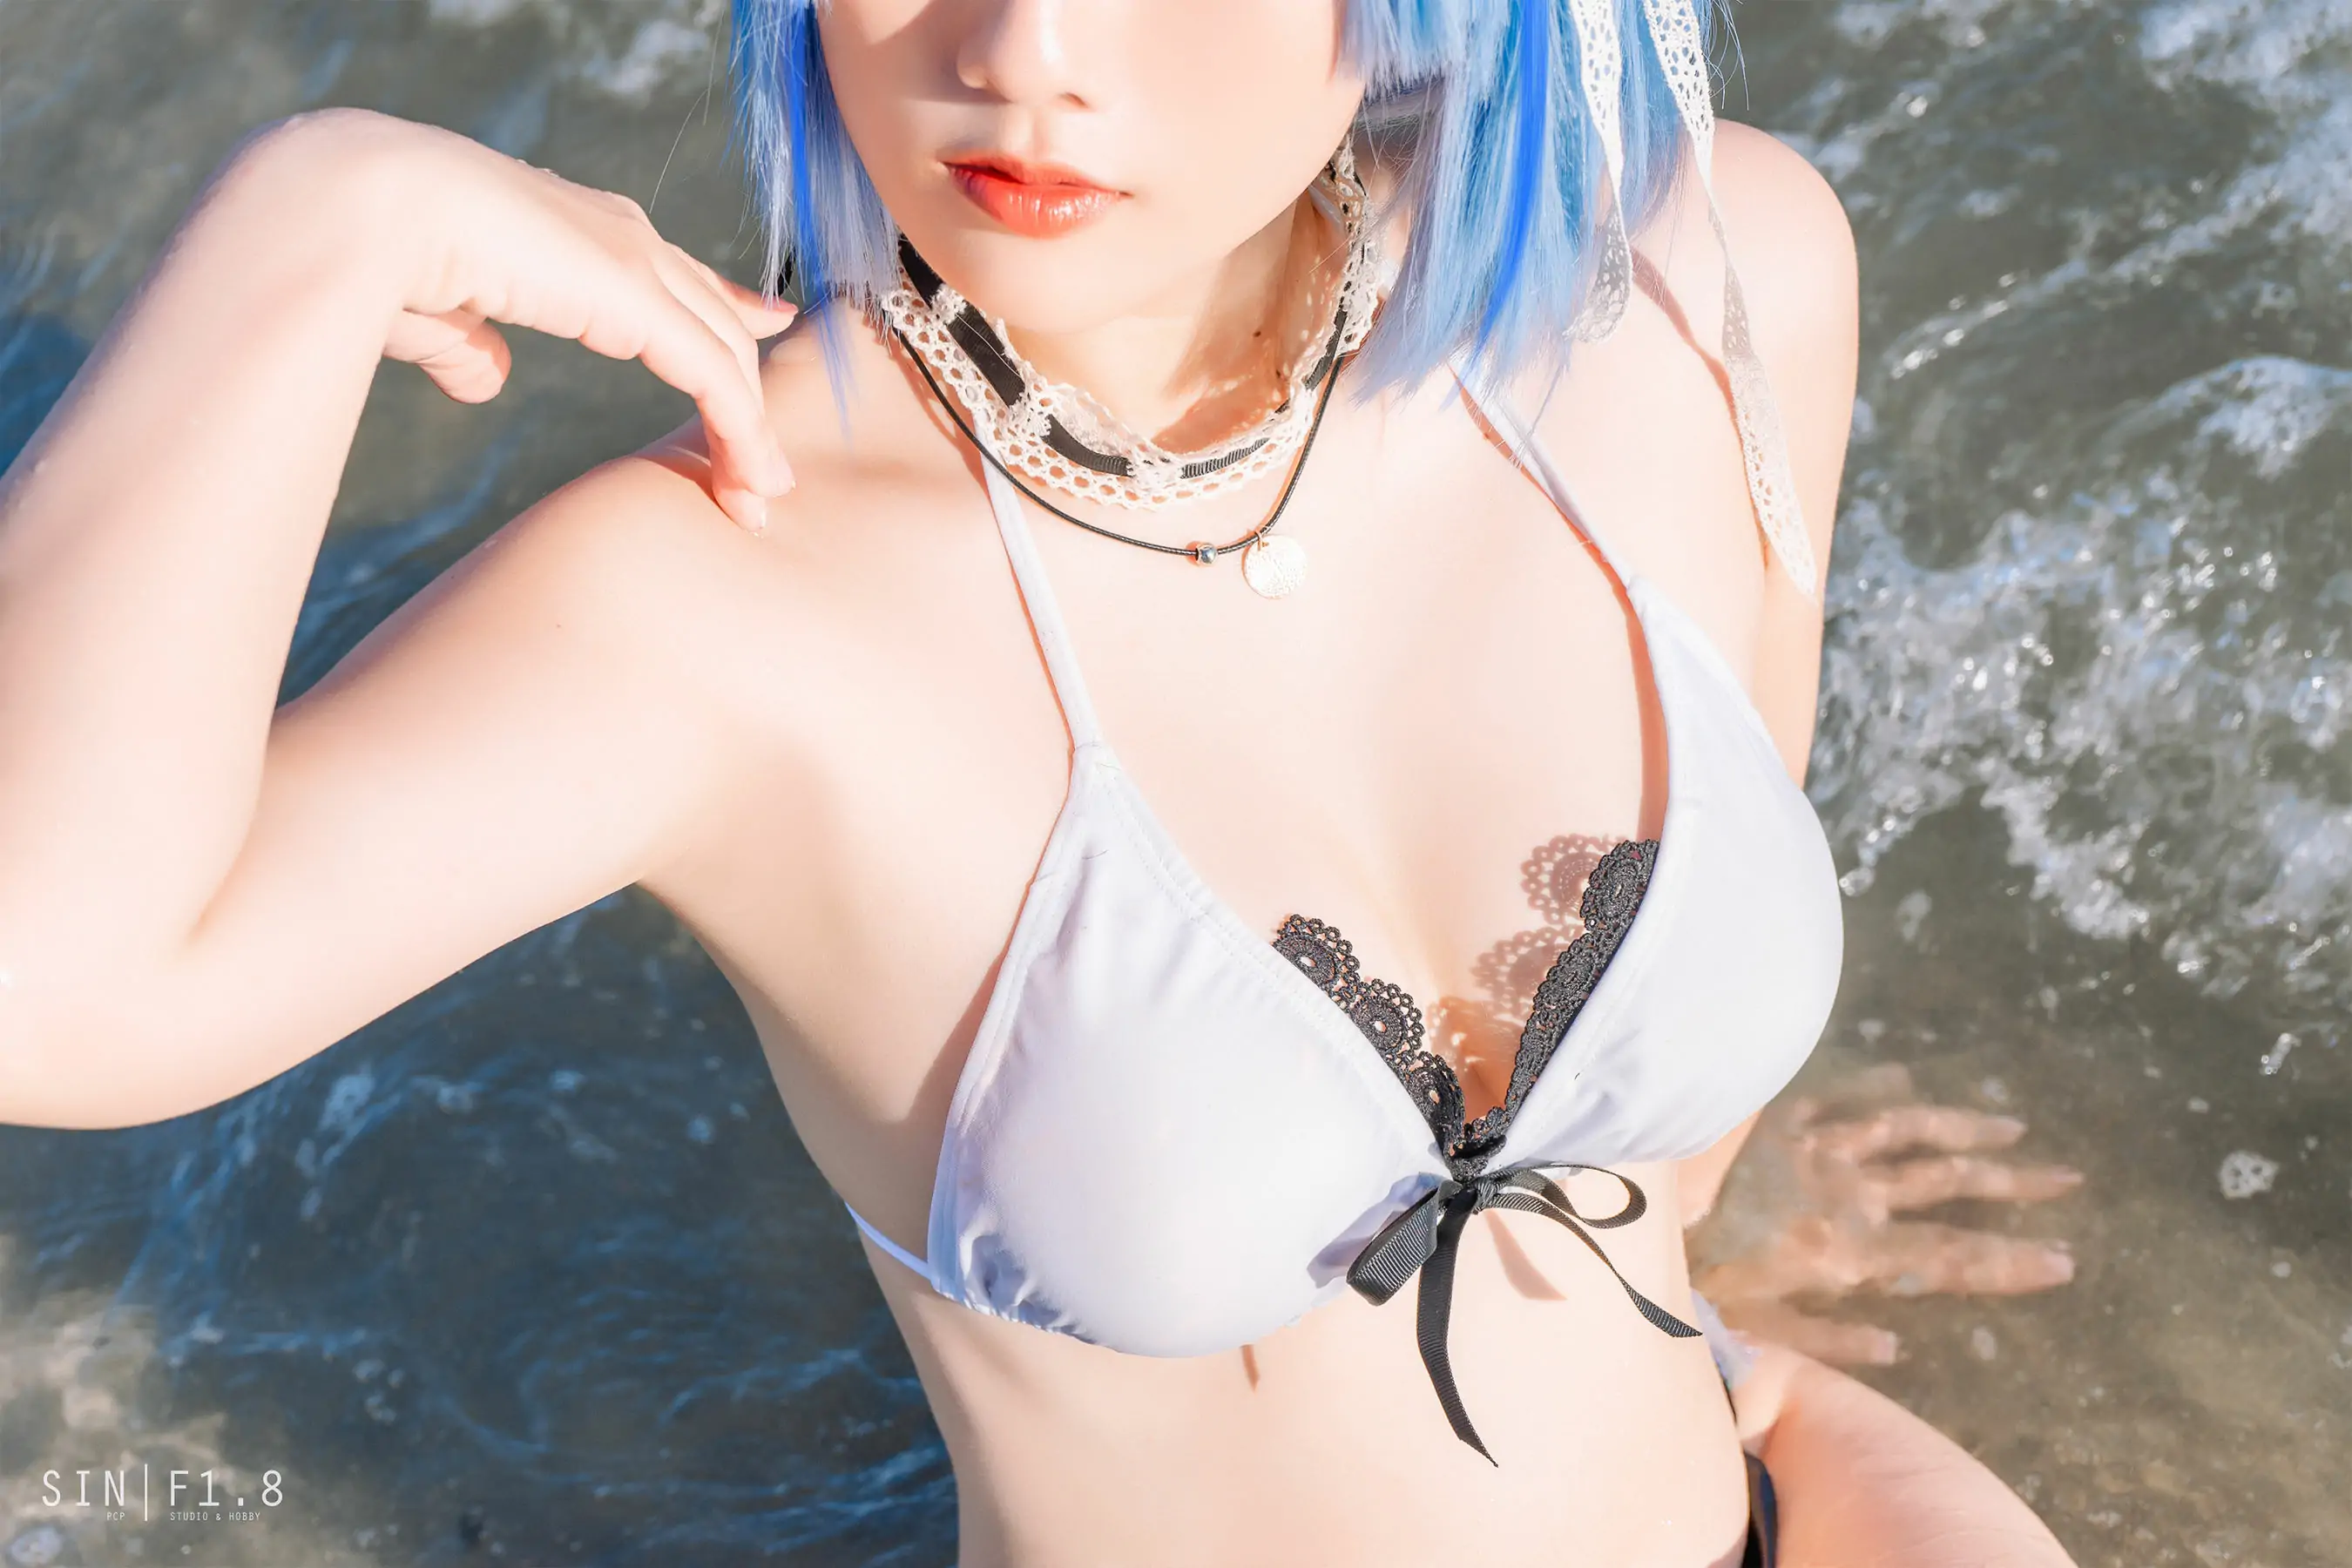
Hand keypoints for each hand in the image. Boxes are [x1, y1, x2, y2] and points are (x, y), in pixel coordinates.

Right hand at [237, 108, 797, 530]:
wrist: (352, 209)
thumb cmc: (368, 256)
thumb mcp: (433, 309)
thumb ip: (468, 343)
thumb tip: (490, 377)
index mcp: (567, 227)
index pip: (668, 273)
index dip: (721, 308)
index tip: (764, 328)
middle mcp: (614, 232)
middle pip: (712, 319)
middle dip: (745, 394)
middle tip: (763, 472)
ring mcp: (632, 258)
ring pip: (724, 355)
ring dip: (747, 434)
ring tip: (758, 502)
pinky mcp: (637, 295)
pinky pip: (714, 376)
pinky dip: (740, 432)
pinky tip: (751, 484)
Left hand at [1689, 1064, 2081, 1364]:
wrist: (1620, 1193)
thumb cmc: (1678, 1278)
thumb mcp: (1750, 1330)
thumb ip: (1823, 1346)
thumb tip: (1896, 1350)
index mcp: (1843, 1248)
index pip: (1946, 1257)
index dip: (2008, 1262)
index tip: (2066, 1262)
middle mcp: (1841, 1188)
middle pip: (1944, 1181)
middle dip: (2012, 1183)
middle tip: (2070, 1177)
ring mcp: (1812, 1144)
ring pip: (1905, 1127)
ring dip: (1961, 1125)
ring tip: (2013, 1124)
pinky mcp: (1774, 1115)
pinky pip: (1836, 1093)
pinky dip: (1874, 1085)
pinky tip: (1902, 1076)